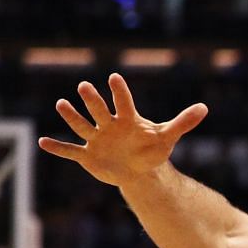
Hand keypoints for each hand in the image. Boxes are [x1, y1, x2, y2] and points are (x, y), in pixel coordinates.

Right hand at [38, 74, 207, 187]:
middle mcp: (108, 125)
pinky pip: (71, 151)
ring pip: (82, 125)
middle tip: (85, 86)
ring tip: (61, 104)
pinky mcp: (88, 155)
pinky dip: (58, 148)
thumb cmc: (151, 148)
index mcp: (127, 119)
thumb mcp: (168, 136)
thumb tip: (205, 108)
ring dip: (72, 116)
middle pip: (99, 110)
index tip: (115, 78)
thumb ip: (183, 122)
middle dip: (92, 100)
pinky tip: (43, 142)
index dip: (120, 92)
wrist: (139, 169)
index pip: (124, 103)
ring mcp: (96, 139)